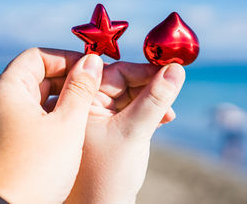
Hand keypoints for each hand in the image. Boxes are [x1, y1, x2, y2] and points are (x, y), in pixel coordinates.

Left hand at [0, 48, 103, 203]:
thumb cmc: (35, 168)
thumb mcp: (68, 125)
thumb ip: (82, 89)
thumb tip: (92, 60)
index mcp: (7, 89)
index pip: (38, 56)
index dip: (67, 58)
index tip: (92, 68)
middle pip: (37, 75)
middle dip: (69, 79)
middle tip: (96, 88)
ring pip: (36, 98)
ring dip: (63, 99)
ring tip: (90, 108)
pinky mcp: (4, 140)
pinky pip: (31, 116)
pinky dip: (52, 116)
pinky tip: (73, 128)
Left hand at [65, 62, 184, 203]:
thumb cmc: (103, 179)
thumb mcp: (131, 131)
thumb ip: (154, 98)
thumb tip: (175, 69)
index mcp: (71, 101)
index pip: (105, 69)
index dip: (139, 68)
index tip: (167, 70)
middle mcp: (74, 106)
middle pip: (115, 81)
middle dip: (145, 87)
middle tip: (170, 94)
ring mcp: (86, 120)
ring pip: (122, 97)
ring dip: (147, 102)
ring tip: (168, 115)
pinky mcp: (99, 133)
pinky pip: (122, 112)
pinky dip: (141, 114)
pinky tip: (160, 121)